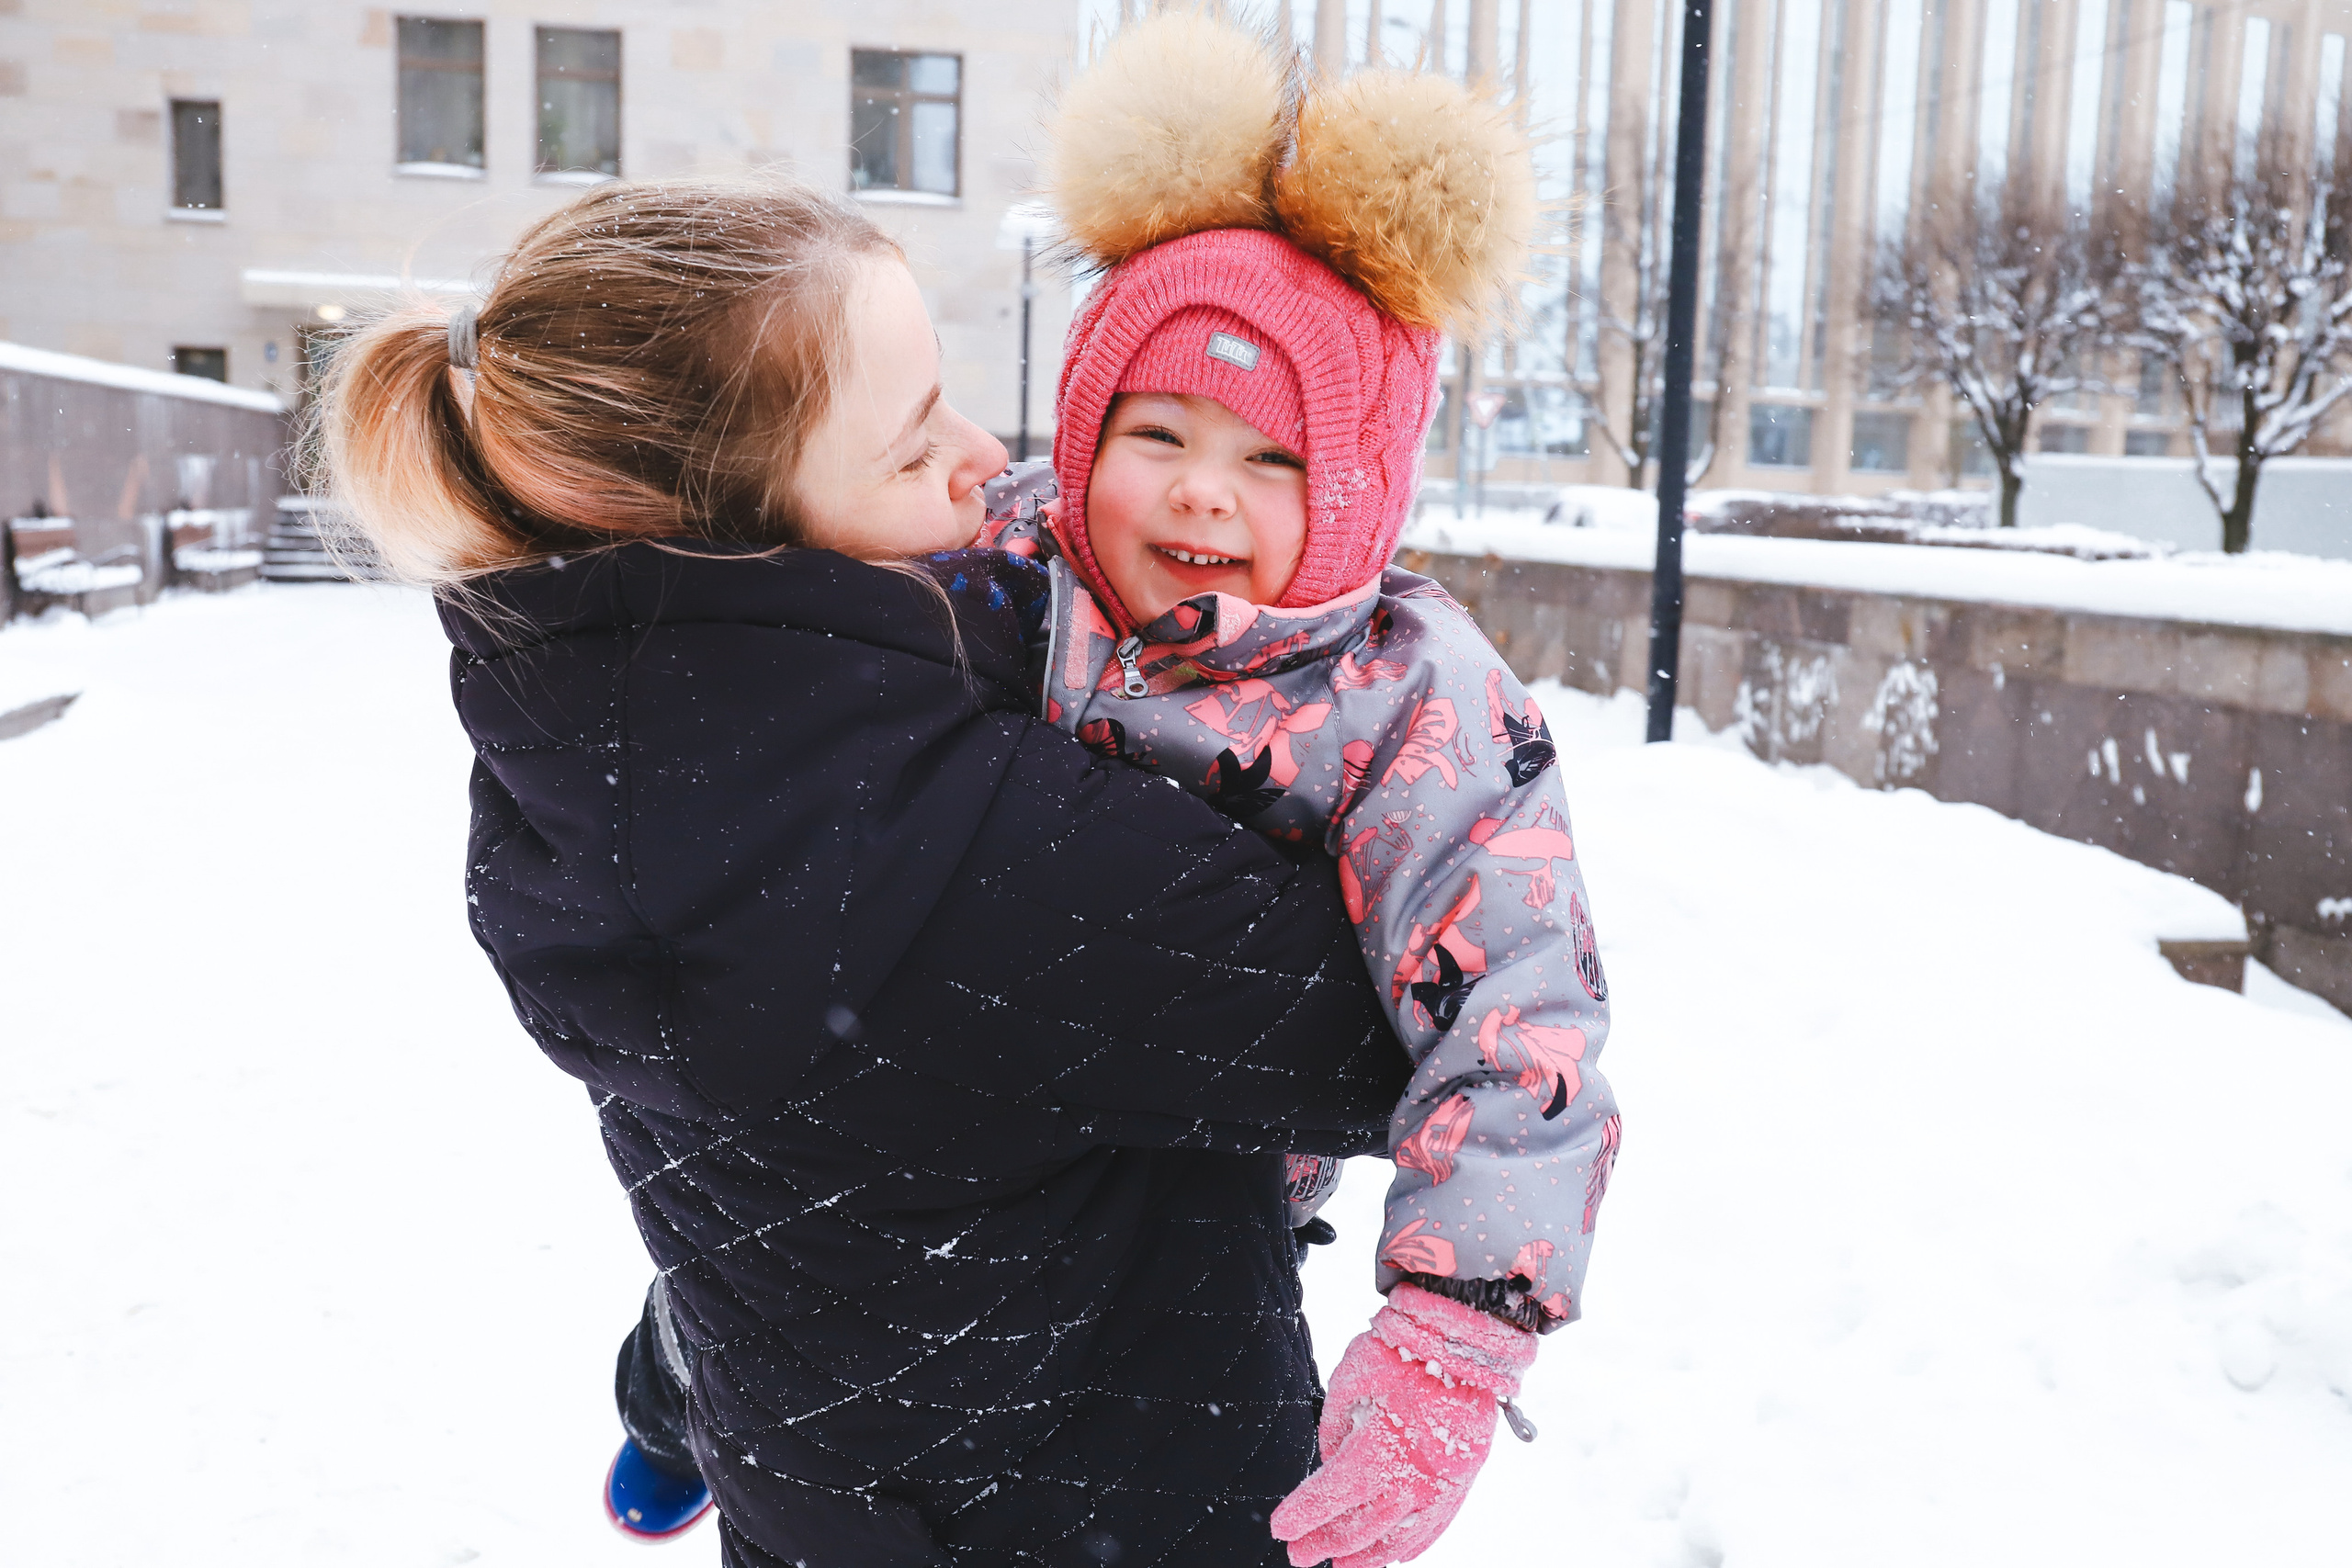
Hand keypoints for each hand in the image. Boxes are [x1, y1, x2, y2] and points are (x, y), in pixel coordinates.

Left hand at [1269, 1283, 1537, 1567]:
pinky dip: (1410, 1545)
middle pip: (1360, 1527)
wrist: (1464, 1341)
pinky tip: (1393, 1556)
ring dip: (1367, 1557)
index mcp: (1377, 1450)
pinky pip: (1433, 1527)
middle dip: (1325, 1542)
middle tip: (1299, 1554)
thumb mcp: (1349, 1382)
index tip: (1281, 1528)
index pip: (1329, 1496)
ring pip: (1398, 1537)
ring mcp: (1441, 1486)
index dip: (1302, 1515)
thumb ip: (1335, 1432)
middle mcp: (1411, 1478)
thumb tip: (1331, 1466)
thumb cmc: (1399, 1353)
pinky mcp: (1462, 1482)